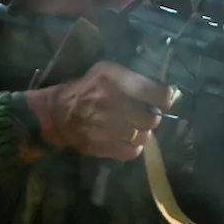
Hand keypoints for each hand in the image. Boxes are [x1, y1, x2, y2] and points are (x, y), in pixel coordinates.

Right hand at [24, 60, 173, 159]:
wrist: (55, 112)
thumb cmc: (86, 89)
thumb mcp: (107, 72)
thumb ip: (135, 81)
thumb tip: (168, 94)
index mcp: (113, 79)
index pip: (154, 93)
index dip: (164, 98)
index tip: (164, 101)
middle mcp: (111, 102)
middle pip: (151, 119)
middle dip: (150, 118)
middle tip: (142, 116)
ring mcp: (105, 126)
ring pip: (143, 137)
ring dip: (141, 133)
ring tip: (132, 127)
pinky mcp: (101, 145)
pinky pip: (132, 152)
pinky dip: (133, 147)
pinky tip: (125, 139)